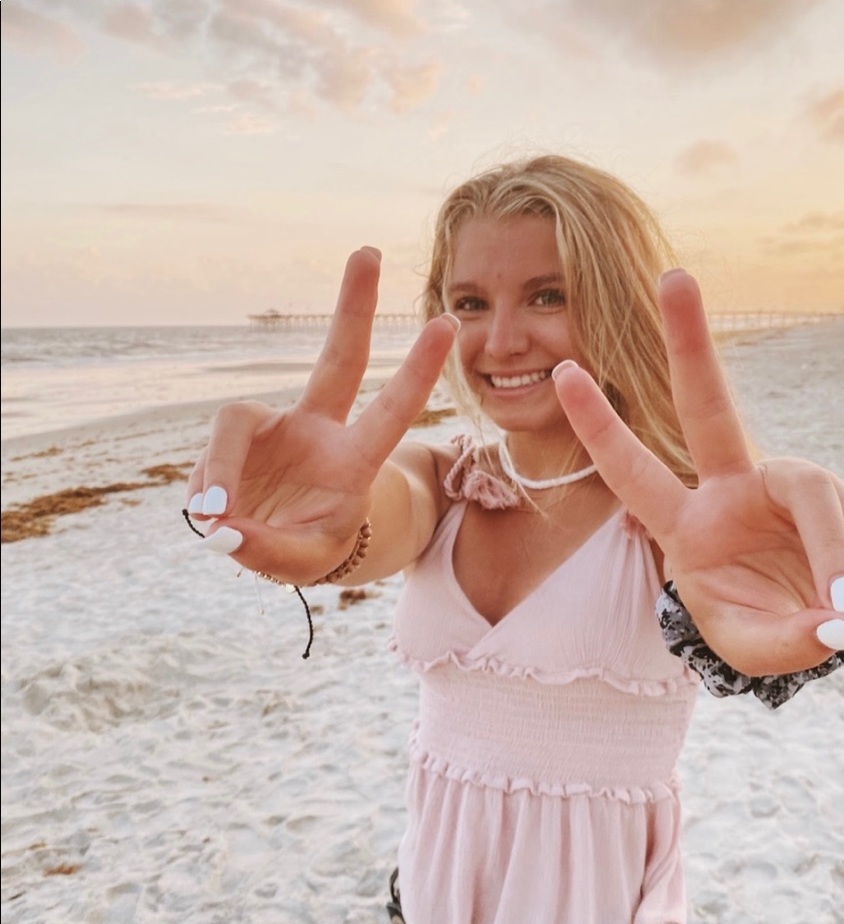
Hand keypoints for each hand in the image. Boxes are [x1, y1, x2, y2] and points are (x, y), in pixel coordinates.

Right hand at [185, 247, 455, 584]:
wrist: (272, 542)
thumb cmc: (307, 546)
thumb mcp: (301, 561)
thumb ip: (268, 550)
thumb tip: (222, 523)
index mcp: (354, 460)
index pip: (391, 411)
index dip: (416, 372)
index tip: (447, 325)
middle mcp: (318, 430)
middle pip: (338, 358)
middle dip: (354, 307)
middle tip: (368, 250)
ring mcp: (275, 426)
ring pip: (233, 423)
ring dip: (219, 473)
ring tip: (216, 519)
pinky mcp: (235, 434)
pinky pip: (208, 456)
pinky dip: (204, 490)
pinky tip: (213, 515)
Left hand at [553, 269, 843, 674]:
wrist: (810, 627)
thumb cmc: (762, 629)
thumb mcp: (753, 647)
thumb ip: (785, 640)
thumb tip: (839, 622)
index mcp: (684, 524)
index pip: (632, 471)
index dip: (599, 426)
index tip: (562, 371)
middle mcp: (728, 492)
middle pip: (707, 407)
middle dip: (690, 343)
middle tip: (673, 275)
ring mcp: (780, 488)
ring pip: (810, 489)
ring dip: (830, 547)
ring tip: (837, 608)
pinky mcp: (828, 498)